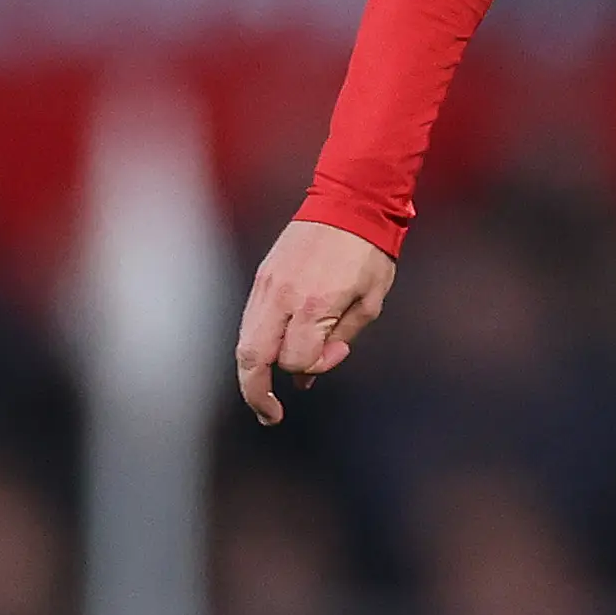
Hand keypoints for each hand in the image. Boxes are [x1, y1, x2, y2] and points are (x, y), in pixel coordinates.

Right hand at [234, 218, 398, 424]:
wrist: (349, 199)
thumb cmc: (369, 251)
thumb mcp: (370, 300)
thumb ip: (340, 338)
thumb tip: (309, 374)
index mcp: (314, 304)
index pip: (296, 359)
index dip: (315, 367)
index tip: (336, 355)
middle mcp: (283, 297)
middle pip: (252, 358)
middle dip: (255, 393)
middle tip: (269, 415)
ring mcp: (267, 285)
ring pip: (244, 341)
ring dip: (252, 372)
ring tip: (263, 395)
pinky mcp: (262, 276)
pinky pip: (249, 320)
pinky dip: (255, 344)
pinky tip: (271, 355)